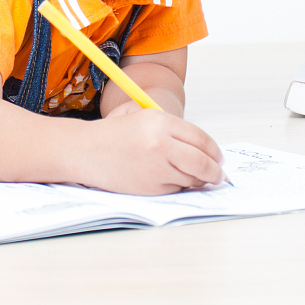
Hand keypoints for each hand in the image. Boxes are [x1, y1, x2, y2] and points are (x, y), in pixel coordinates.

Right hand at [77, 108, 225, 194]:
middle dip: (215, 172)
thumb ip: (172, 127)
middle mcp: (161, 144)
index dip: (215, 151)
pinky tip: (168, 179)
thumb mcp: (142, 115)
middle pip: (203, 163)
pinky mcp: (150, 187)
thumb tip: (204, 147)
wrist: (85, 151)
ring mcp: (156, 168)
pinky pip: (175, 189)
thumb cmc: (113, 133)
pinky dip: (178, 186)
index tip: (219, 158)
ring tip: (194, 176)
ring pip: (191, 179)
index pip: (201, 139)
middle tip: (219, 175)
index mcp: (160, 121)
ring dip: (197, 180)